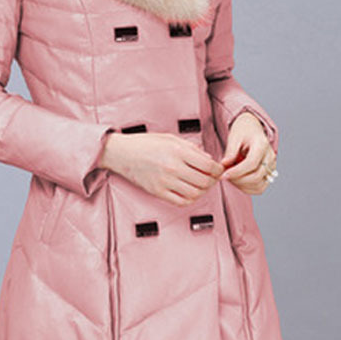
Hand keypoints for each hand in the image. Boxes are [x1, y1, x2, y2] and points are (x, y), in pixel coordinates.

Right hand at [100, 131, 224, 206]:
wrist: (121, 153)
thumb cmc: (144, 144)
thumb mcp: (170, 138)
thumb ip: (191, 148)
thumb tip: (208, 159)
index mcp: (178, 151)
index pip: (209, 165)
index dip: (218, 169)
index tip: (219, 169)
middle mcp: (173, 167)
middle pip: (205, 181)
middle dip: (213, 180)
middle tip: (213, 178)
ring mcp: (165, 182)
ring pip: (195, 193)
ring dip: (203, 191)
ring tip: (202, 185)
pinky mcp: (158, 192)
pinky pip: (181, 201)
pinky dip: (190, 199)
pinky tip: (190, 192)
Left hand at [219, 112, 276, 194]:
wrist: (252, 129)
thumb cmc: (243, 131)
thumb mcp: (234, 136)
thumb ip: (230, 151)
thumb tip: (224, 165)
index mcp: (262, 144)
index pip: (251, 163)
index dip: (236, 172)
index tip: (223, 175)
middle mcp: (270, 157)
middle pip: (256, 176)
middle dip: (237, 180)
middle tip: (224, 176)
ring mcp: (272, 166)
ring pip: (259, 185)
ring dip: (242, 186)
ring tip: (230, 177)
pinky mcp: (269, 173)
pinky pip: (260, 188)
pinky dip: (247, 188)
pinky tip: (237, 181)